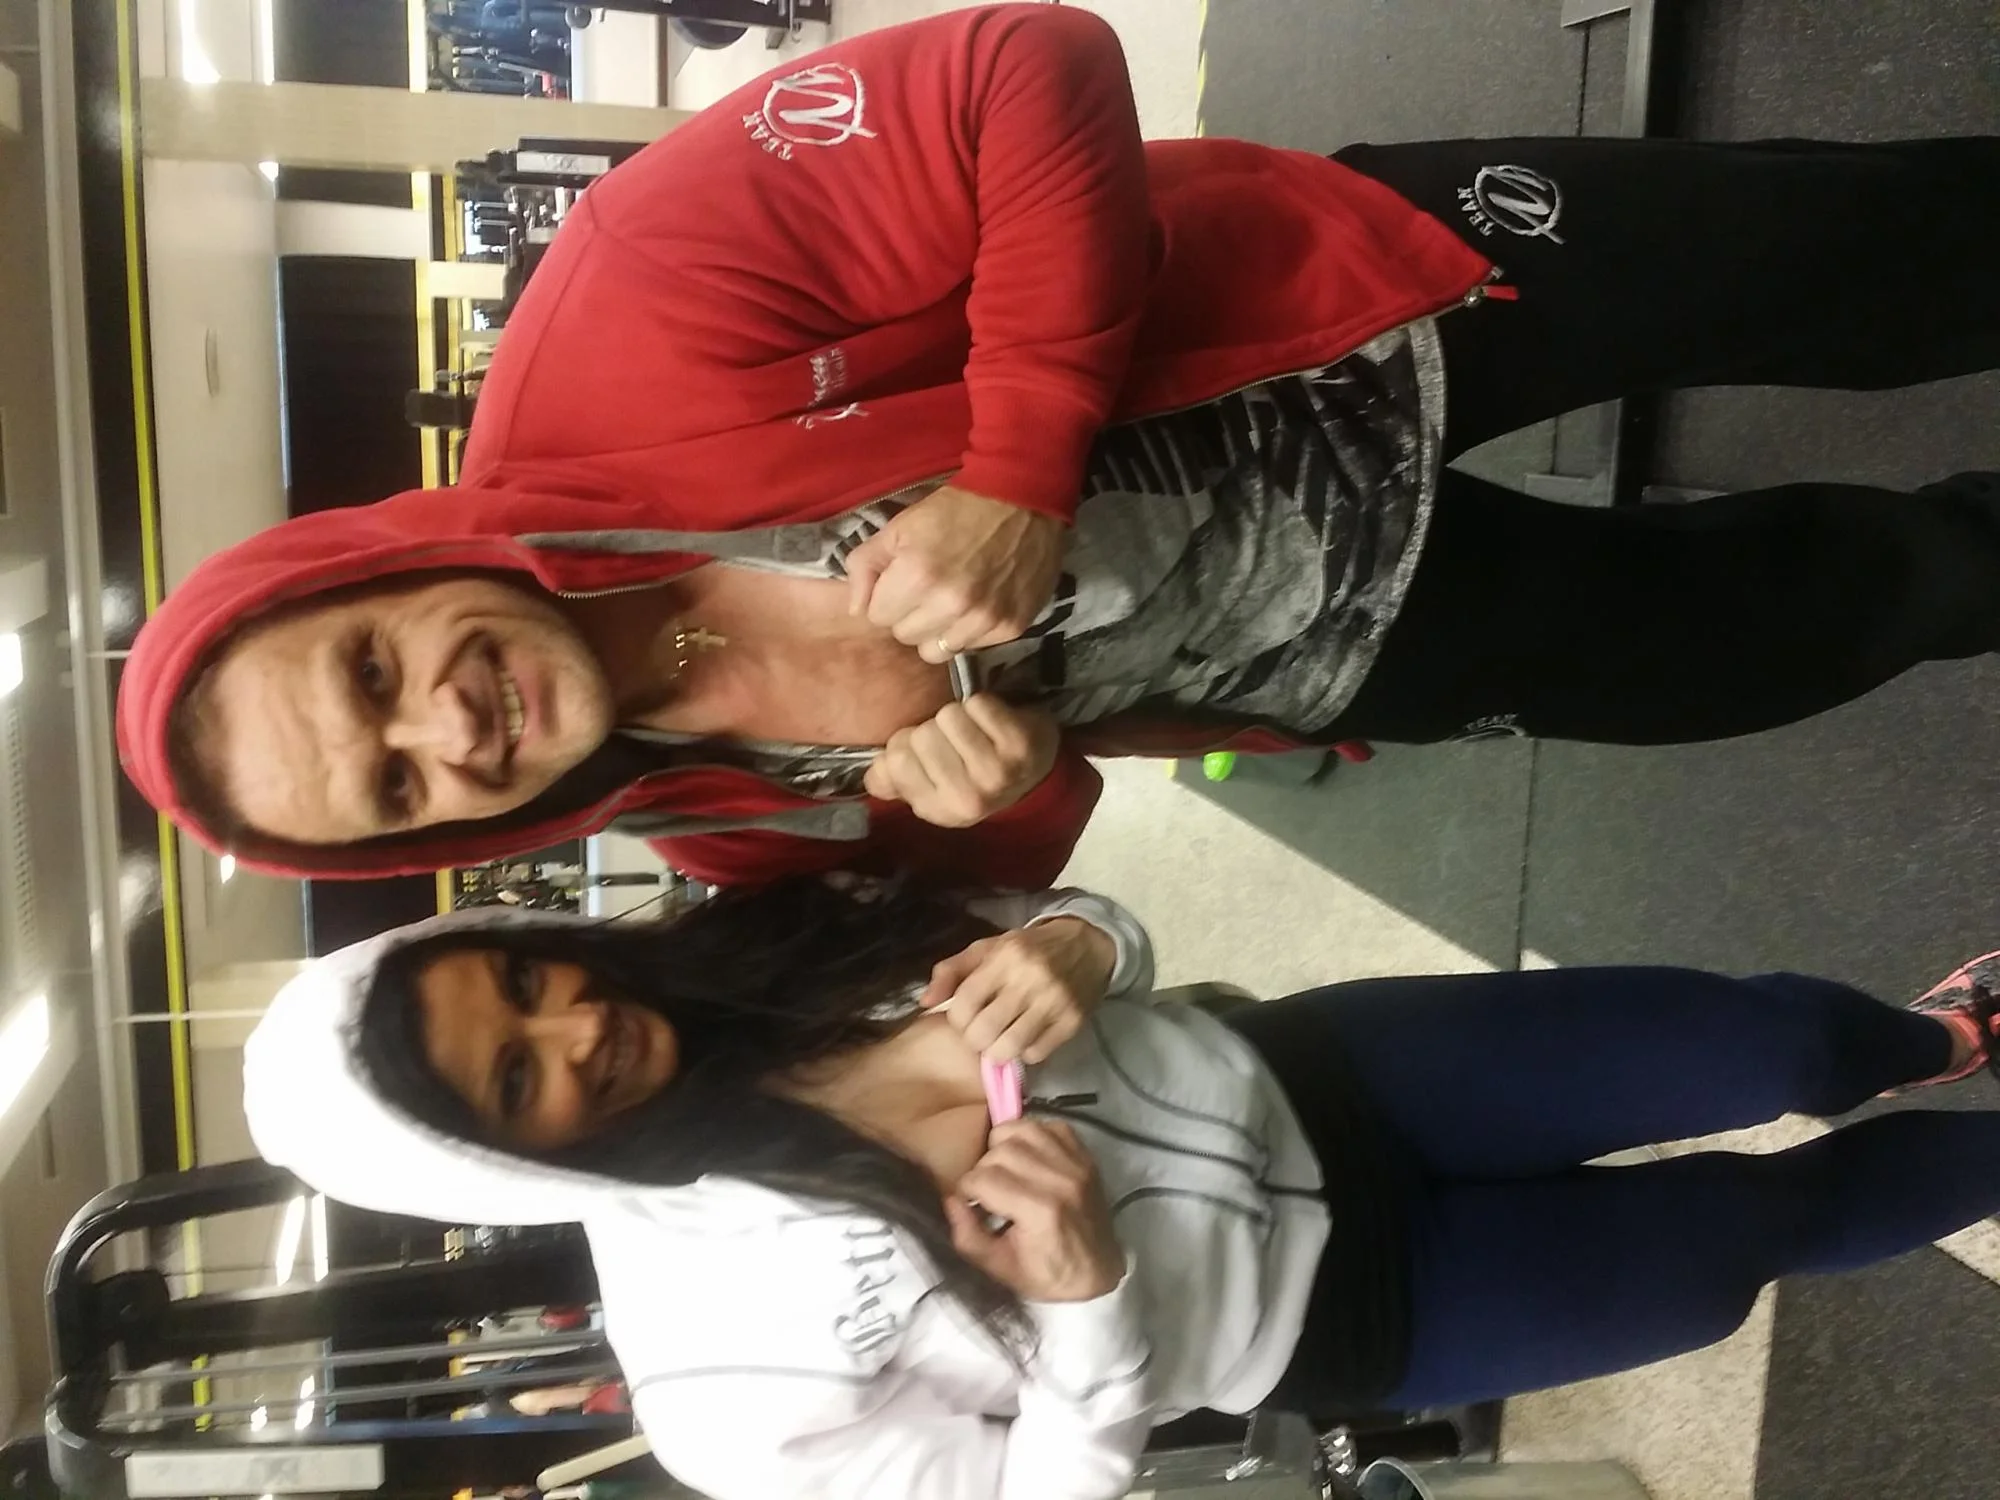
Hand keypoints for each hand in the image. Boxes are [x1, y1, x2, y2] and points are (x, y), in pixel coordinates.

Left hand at [845, 484, 1065, 661]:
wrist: (1022, 498)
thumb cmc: (954, 510)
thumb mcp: (898, 527)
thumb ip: (864, 566)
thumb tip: (855, 609)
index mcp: (917, 577)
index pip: (878, 617)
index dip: (887, 597)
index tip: (903, 580)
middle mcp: (950, 605)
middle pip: (906, 637)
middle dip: (910, 615)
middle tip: (927, 588)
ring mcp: (983, 619)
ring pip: (938, 651)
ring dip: (938, 628)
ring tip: (951, 599)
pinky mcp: (1010, 627)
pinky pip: (972, 647)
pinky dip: (969, 629)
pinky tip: (978, 601)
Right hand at [863, 695, 1059, 827]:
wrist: (1034, 772)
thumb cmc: (972, 774)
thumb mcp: (930, 786)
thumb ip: (893, 778)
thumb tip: (875, 773)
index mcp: (937, 811)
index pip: (898, 758)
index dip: (908, 744)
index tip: (928, 751)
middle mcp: (967, 800)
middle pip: (923, 735)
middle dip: (935, 730)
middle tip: (956, 741)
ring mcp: (996, 773)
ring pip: (949, 716)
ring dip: (959, 715)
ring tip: (975, 731)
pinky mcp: (1020, 745)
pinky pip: (979, 704)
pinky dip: (984, 705)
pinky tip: (995, 722)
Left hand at [920, 917, 1114, 1063]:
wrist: (1087, 944)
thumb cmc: (1029, 948)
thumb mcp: (988, 948)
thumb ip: (951, 971)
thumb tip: (925, 1003)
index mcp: (1003, 958)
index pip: (964, 1004)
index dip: (957, 1019)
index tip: (965, 1018)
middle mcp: (1028, 980)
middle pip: (983, 1032)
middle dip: (975, 1039)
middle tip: (982, 1033)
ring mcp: (1053, 1003)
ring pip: (1009, 1048)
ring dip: (997, 1051)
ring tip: (1000, 1040)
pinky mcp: (1072, 1022)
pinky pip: (1036, 1054)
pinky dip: (1025, 1052)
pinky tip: (1025, 1038)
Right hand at [943, 1121, 1123, 1302]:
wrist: (1099, 1272)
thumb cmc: (1049, 1275)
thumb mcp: (1001, 1269)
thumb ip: (969, 1237)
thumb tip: (951, 1200)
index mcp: (1041, 1211)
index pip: (984, 1178)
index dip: (967, 1189)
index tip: (969, 1202)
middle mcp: (1060, 1180)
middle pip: (1000, 1151)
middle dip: (983, 1169)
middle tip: (986, 1191)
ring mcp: (1076, 1163)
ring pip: (1021, 1129)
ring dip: (1003, 1146)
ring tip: (1005, 1170)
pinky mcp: (1085, 1155)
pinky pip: (1048, 1125)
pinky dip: (1031, 1137)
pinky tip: (1028, 1159)